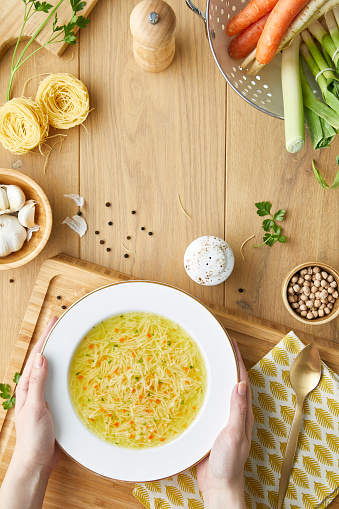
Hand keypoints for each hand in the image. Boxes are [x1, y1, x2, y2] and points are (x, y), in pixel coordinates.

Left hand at [13, 317, 60, 474]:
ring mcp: (44, 394)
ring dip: (61, 352)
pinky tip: (75, 367)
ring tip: (71, 339)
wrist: (36, 461)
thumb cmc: (33, 437)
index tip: (54, 320)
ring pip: (53, 368)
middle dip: (53, 339)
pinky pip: (61, 380)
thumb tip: (42, 358)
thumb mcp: (34, 408)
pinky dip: (67, 369)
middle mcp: (34, 387)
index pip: (37, 355)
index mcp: (27, 385)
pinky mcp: (53, 402)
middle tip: (64, 323)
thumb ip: (38, 384)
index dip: (46, 336)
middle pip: (45, 357)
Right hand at [197, 339, 253, 508]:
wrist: (219, 486)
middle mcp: (235, 413)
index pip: (241, 379)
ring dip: (214, 375)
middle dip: (226, 362)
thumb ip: (238, 410)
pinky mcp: (211, 427)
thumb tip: (240, 383)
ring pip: (219, 391)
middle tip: (215, 345)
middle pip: (231, 381)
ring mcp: (223, 419)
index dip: (237, 359)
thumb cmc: (229, 463)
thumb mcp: (234, 434)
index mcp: (243, 412)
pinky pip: (209, 403)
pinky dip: (203, 391)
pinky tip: (192, 388)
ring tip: (203, 360)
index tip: (230, 342)